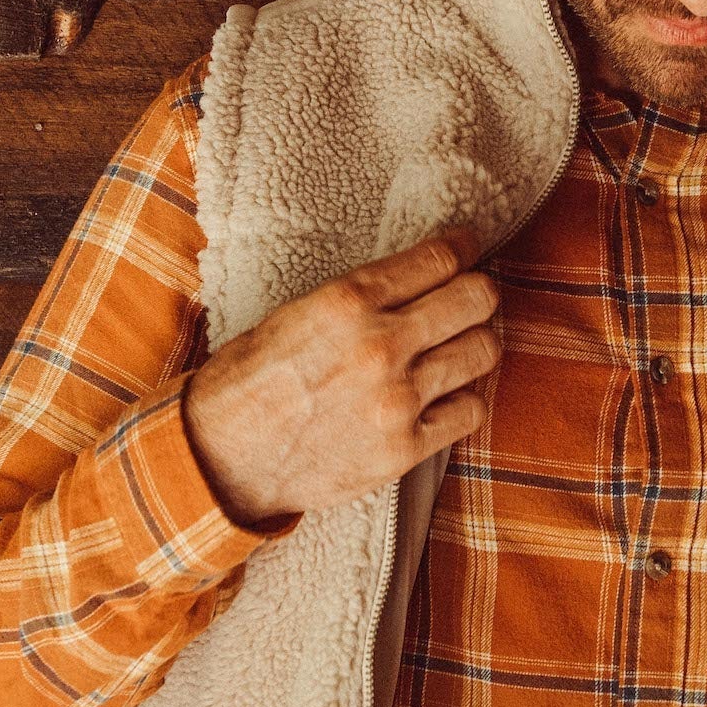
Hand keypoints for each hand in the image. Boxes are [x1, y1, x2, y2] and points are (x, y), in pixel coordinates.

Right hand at [181, 234, 501, 524]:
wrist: (223, 458)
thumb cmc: (251, 380)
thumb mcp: (296, 313)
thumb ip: (361, 297)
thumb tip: (419, 278)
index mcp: (348, 302)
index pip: (439, 259)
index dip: (463, 249)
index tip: (469, 248)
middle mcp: (380, 346)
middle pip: (476, 299)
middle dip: (480, 293)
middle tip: (472, 298)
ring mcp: (397, 401)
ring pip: (483, 352)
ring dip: (478, 342)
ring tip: (462, 345)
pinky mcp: (404, 449)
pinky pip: (471, 411)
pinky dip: (464, 400)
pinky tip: (445, 396)